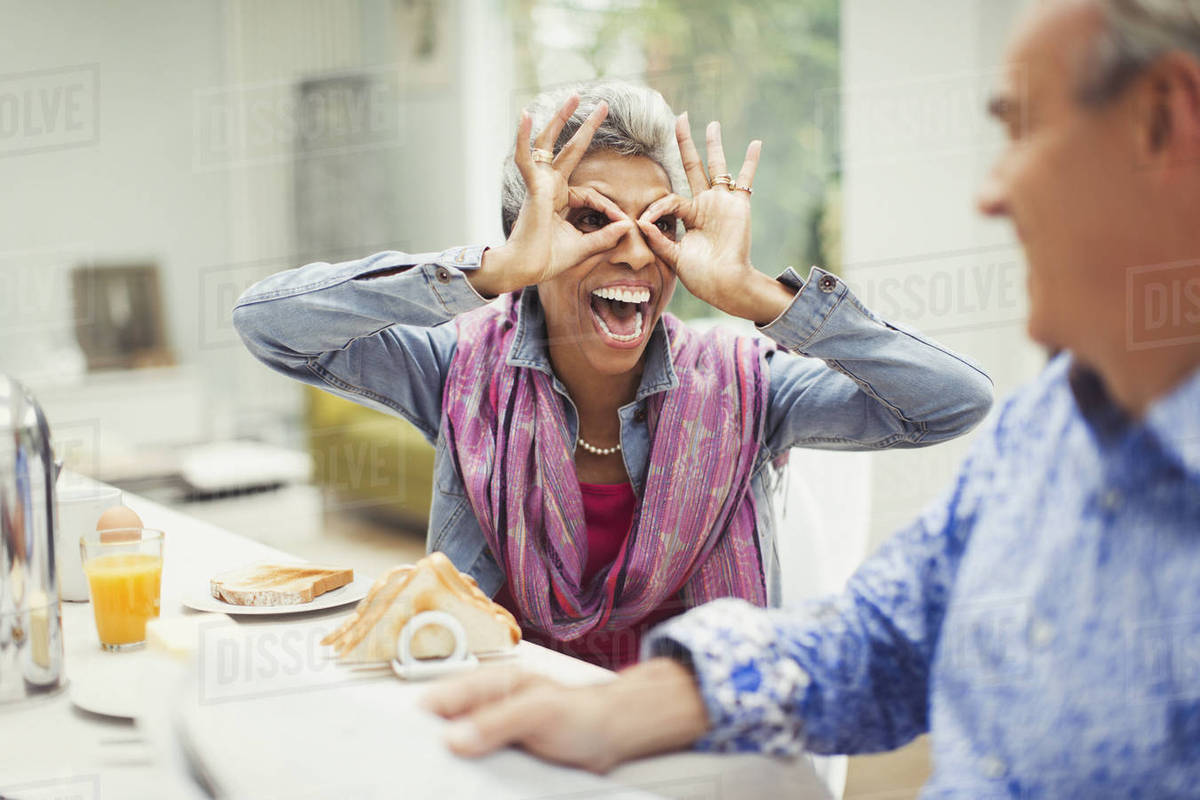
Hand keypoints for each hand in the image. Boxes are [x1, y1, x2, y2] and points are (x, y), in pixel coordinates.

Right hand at [421, 659, 710, 772]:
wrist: (611, 736)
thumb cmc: (582, 712)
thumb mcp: (539, 713)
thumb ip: (498, 721)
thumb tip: (456, 737)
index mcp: (488, 686)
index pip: (438, 701)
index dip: (418, 723)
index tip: (404, 747)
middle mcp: (485, 710)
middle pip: (441, 732)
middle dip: (432, 752)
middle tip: (426, 773)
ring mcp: (492, 737)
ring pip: (456, 756)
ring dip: (452, 770)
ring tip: (444, 784)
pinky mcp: (501, 762)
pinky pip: (476, 774)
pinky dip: (471, 783)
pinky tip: (469, 791)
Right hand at [471, 97, 635, 297]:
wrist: (526, 269)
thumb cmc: (547, 260)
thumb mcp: (584, 247)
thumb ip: (605, 236)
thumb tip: (628, 226)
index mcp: (561, 200)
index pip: (591, 194)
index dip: (609, 208)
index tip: (624, 223)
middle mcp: (550, 187)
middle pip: (569, 150)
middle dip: (586, 128)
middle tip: (602, 106)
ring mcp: (540, 185)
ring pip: (549, 144)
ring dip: (560, 119)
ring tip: (573, 97)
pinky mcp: (533, 188)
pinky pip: (526, 158)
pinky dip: (524, 137)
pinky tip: (526, 115)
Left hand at [636, 117, 793, 323]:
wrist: (725, 284)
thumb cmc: (701, 276)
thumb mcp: (673, 257)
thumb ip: (657, 239)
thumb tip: (639, 220)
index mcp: (689, 217)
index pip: (669, 199)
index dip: (655, 207)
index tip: (645, 220)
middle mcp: (705, 205)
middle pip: (693, 167)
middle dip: (686, 143)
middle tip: (679, 118)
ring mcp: (723, 203)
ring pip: (717, 167)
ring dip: (714, 145)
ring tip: (712, 124)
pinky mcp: (739, 206)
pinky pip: (745, 180)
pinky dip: (750, 163)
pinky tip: (755, 143)